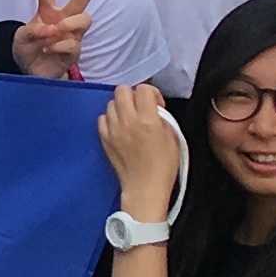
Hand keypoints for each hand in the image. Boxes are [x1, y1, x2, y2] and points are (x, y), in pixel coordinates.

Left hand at [15, 0, 103, 80]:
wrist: (31, 72)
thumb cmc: (27, 50)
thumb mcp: (21, 37)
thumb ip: (32, 30)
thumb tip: (51, 28)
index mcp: (47, 12)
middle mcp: (63, 21)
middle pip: (81, 1)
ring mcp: (71, 35)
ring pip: (83, 19)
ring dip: (68, 24)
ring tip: (54, 32)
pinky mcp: (74, 52)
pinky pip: (73, 43)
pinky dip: (58, 45)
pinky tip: (49, 49)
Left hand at [95, 83, 182, 214]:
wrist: (144, 187)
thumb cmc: (163, 166)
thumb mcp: (173, 138)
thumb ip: (163, 117)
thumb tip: (155, 108)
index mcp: (148, 120)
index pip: (143, 89)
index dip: (152, 93)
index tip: (156, 105)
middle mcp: (128, 121)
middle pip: (122, 90)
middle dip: (133, 95)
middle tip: (141, 107)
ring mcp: (113, 129)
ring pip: (110, 102)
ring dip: (121, 106)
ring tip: (130, 118)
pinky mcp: (104, 138)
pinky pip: (102, 118)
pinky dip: (110, 119)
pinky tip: (120, 127)